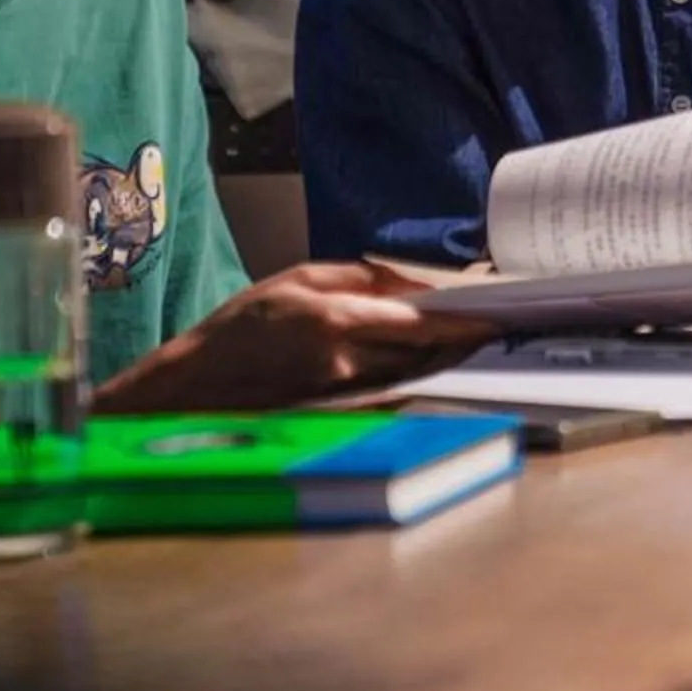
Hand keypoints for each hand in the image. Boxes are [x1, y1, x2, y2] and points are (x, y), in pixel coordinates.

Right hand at [97, 263, 494, 414]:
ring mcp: (344, 393)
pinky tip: (423, 362)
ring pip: (412, 374)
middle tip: (488, 325)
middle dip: (460, 341)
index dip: (462, 325)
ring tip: (464, 339)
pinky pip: (391, 391)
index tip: (493, 320)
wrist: (197, 383)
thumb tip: (414, 288)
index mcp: (337, 322)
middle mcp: (347, 362)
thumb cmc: (242, 325)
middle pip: (425, 355)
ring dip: (440, 359)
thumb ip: (361, 279)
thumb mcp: (299, 279)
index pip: (419, 326)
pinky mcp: (339, 411)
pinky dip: (412, 375)